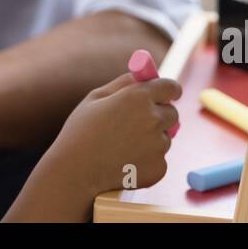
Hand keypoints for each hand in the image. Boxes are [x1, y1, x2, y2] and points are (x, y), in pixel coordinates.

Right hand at [45, 72, 180, 198]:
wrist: (75, 172)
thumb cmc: (80, 131)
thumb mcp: (96, 97)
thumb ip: (123, 83)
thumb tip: (142, 76)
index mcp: (139, 97)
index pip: (171, 87)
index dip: (169, 90)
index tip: (167, 94)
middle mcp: (154, 119)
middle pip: (172, 113)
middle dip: (160, 115)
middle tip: (140, 123)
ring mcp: (159, 146)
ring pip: (164, 138)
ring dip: (152, 139)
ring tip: (123, 146)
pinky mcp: (159, 168)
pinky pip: (159, 159)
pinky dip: (147, 160)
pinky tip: (125, 162)